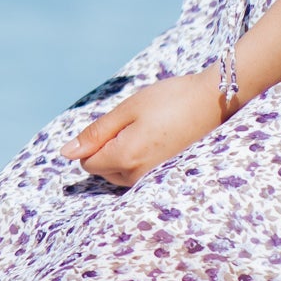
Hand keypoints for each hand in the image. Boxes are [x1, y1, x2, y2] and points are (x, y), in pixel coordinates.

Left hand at [59, 72, 229, 186]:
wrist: (214, 102)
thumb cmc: (168, 100)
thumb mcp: (127, 109)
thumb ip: (96, 133)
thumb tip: (66, 153)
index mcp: (126, 158)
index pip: (88, 163)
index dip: (92, 141)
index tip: (115, 122)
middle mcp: (140, 177)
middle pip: (103, 170)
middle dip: (107, 148)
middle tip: (133, 123)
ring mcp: (156, 180)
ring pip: (121, 174)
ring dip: (122, 154)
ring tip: (146, 129)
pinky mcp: (168, 178)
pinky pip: (140, 174)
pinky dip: (138, 158)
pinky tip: (154, 138)